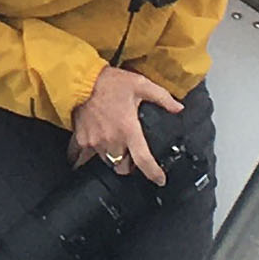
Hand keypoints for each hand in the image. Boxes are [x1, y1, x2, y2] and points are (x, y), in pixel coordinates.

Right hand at [68, 66, 184, 185]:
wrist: (80, 79)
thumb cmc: (110, 82)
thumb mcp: (140, 84)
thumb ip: (162, 97)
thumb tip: (178, 108)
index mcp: (128, 130)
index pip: (143, 160)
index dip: (153, 173)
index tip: (159, 180)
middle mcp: (112, 140)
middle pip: (123, 166)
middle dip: (129, 164)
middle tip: (131, 154)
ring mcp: (94, 142)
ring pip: (107, 161)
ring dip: (112, 157)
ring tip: (114, 144)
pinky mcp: (81, 139)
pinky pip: (83, 156)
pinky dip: (87, 156)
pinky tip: (92, 147)